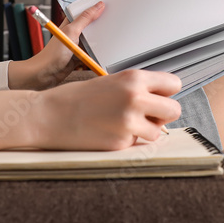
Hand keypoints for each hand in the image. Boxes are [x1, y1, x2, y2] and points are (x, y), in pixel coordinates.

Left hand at [7, 1, 105, 90]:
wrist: (46, 74)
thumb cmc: (53, 53)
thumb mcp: (71, 31)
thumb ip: (85, 18)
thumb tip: (98, 6)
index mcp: (70, 23)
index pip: (85, 10)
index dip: (96, 6)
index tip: (110, 2)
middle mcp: (74, 32)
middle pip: (92, 25)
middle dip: (101, 23)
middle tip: (116, 18)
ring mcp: (77, 44)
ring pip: (94, 39)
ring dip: (101, 39)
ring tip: (113, 34)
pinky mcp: (80, 56)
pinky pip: (93, 52)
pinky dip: (98, 52)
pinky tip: (106, 50)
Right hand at [35, 68, 181, 149]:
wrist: (49, 116)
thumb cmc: (75, 97)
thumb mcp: (110, 81)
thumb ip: (136, 88)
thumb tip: (160, 99)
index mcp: (133, 78)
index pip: (174, 84)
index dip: (166, 93)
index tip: (158, 97)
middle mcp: (135, 98)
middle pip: (174, 110)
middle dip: (163, 114)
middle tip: (147, 115)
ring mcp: (129, 122)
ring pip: (158, 131)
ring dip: (145, 130)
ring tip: (122, 124)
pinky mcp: (121, 143)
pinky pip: (137, 143)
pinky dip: (127, 140)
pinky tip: (108, 132)